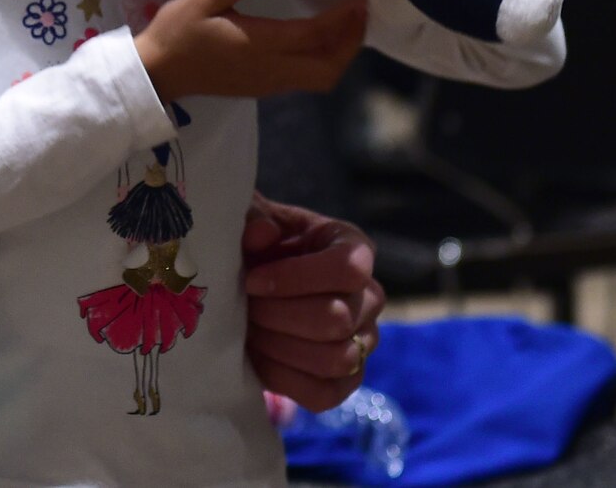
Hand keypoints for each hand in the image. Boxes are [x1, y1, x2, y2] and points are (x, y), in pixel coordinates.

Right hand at [135, 0, 365, 101]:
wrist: (157, 73)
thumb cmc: (176, 34)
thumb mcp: (199, 2)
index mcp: (257, 45)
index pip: (311, 35)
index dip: (340, 20)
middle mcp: (270, 69)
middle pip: (326, 68)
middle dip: (349, 44)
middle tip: (359, 15)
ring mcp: (267, 82)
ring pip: (319, 78)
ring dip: (339, 55)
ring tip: (346, 27)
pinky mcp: (261, 87)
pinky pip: (304, 79)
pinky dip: (322, 61)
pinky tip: (318, 41)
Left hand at [241, 193, 385, 411]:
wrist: (251, 281)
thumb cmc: (258, 246)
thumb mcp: (250, 223)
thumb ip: (254, 222)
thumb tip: (263, 233)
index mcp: (353, 247)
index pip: (348, 268)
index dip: (296, 278)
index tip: (252, 280)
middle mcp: (370, 296)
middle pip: (337, 320)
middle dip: (279, 316)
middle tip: (246, 308)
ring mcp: (364, 341)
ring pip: (335, 359)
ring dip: (281, 348)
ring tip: (249, 330)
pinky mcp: (346, 379)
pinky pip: (325, 393)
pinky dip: (285, 379)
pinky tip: (258, 357)